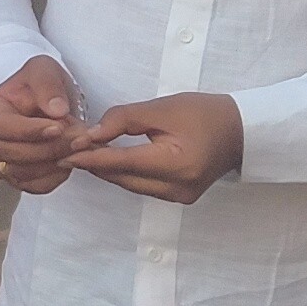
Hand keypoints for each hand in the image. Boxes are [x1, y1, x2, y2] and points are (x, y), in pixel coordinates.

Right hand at [0, 56, 86, 191]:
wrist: (41, 106)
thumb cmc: (38, 87)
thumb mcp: (43, 70)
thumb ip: (48, 85)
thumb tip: (57, 111)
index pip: (3, 127)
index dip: (31, 130)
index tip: (59, 126)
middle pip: (15, 154)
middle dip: (51, 148)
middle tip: (81, 138)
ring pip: (25, 174)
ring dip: (56, 163)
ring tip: (80, 146)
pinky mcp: (15, 179)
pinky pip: (35, 187)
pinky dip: (55, 177)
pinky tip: (70, 159)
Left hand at [64, 92, 245, 204]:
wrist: (240, 130)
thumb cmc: (204, 113)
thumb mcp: (163, 108)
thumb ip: (124, 119)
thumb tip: (91, 133)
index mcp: (176, 165)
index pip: (123, 163)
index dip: (92, 158)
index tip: (66, 152)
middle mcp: (177, 188)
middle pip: (124, 178)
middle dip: (95, 164)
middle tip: (69, 149)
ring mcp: (179, 197)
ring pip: (131, 185)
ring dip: (108, 170)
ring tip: (84, 153)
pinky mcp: (179, 197)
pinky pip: (143, 186)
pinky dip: (125, 174)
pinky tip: (110, 161)